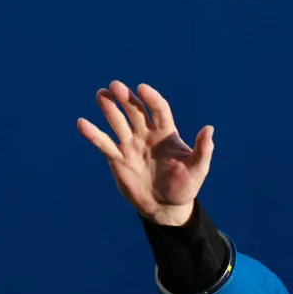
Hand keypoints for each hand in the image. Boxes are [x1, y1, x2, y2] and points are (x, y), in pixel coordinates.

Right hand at [77, 81, 213, 225]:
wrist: (166, 207)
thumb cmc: (185, 186)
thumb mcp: (198, 169)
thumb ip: (203, 150)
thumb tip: (209, 128)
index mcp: (166, 134)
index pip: (159, 110)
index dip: (151, 99)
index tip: (143, 88)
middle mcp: (147, 135)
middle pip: (135, 111)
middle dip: (126, 98)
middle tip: (116, 86)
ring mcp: (131, 145)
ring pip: (118, 122)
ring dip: (109, 109)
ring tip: (101, 94)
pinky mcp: (118, 158)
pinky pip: (104, 143)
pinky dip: (93, 134)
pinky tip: (82, 123)